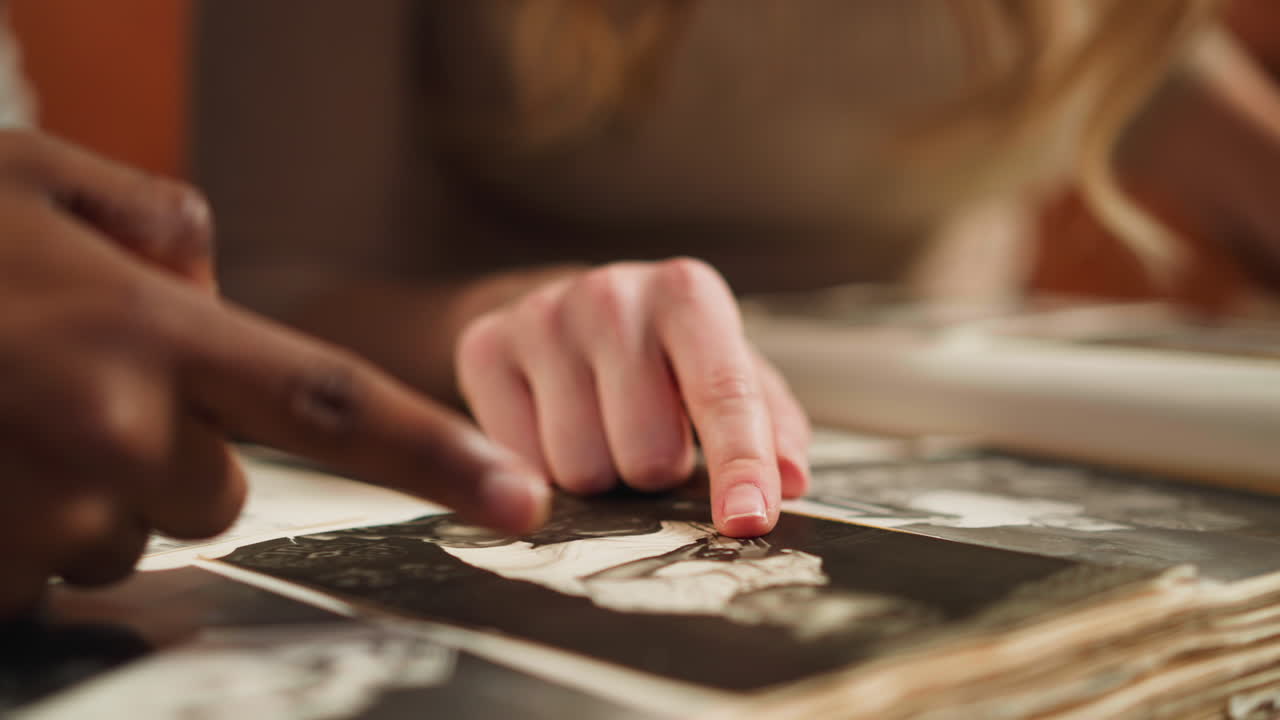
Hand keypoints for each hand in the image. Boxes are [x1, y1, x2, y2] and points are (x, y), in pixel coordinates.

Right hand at [0, 131, 547, 616]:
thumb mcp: (39, 184)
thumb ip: (156, 219)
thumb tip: (210, 278)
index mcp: (154, 330)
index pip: (337, 404)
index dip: (442, 457)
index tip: (526, 505)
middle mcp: (115, 432)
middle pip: (221, 492)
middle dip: (171, 451)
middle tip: (69, 389)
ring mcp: (45, 514)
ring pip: (128, 534)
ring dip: (84, 487)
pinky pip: (48, 569)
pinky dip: (21, 526)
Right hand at [456, 258, 811, 537]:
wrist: (567, 312)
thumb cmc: (664, 356)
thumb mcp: (727, 374)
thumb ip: (770, 427)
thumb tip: (790, 482)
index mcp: (688, 294)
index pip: (722, 393)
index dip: (740, 466)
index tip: (747, 521)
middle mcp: (613, 293)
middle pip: (648, 455)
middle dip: (656, 471)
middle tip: (648, 436)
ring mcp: (542, 316)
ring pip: (582, 471)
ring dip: (601, 475)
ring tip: (601, 428)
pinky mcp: (484, 346)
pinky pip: (520, 466)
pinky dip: (544, 469)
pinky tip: (554, 425)